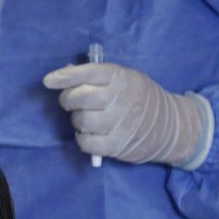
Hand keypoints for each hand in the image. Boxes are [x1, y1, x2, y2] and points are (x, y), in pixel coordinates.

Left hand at [43, 63, 213, 169]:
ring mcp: (120, 124)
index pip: (89, 73)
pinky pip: (86, 143)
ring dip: (78, 120)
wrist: (170, 126)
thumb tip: (62, 75)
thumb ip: (97, 77)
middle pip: (80, 98)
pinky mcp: (117, 146)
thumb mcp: (125, 79)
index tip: (48, 80)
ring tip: (88, 118)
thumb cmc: (138, 98)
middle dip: (68, 99)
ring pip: (81, 121)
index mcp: (122, 78)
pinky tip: (90, 134)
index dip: (66, 76)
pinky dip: (83, 139)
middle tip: (72, 101)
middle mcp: (122, 99)